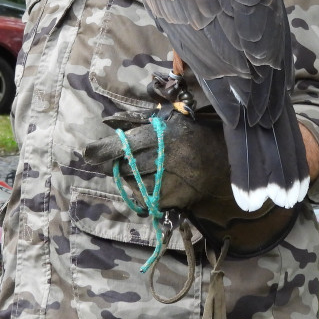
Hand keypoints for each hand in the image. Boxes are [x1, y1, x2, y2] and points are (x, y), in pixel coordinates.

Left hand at [83, 109, 298, 256]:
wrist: (231, 165)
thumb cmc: (200, 133)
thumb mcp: (174, 118)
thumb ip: (140, 120)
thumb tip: (109, 122)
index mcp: (168, 134)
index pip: (127, 144)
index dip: (104, 149)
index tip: (88, 151)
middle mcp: (169, 158)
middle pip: (127, 165)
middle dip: (114, 162)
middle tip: (107, 158)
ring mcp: (173, 181)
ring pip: (135, 182)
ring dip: (130, 176)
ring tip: (138, 166)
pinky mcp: (177, 200)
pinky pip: (148, 198)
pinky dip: (144, 190)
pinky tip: (151, 180)